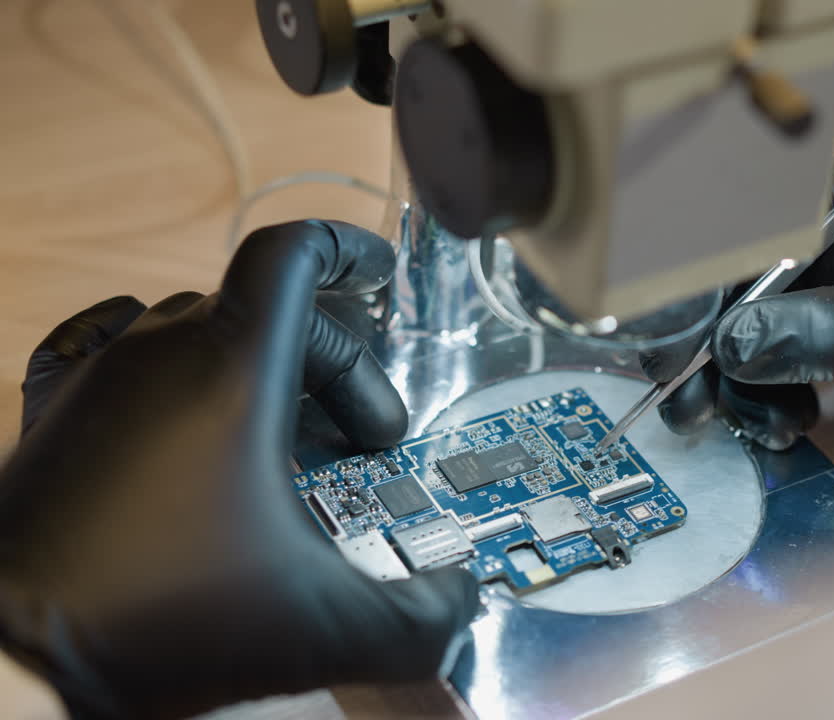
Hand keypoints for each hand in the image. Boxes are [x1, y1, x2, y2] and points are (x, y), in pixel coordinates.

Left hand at [0, 221, 477, 718]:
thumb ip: (418, 615)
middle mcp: (155, 352)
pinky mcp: (50, 420)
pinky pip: (108, 349)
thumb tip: (458, 601)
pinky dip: (160, 365)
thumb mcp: (322, 629)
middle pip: (264, 308)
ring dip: (255, 365)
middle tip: (364, 435)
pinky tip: (170, 408)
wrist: (12, 658)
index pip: (292, 256)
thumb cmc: (153, 618)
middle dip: (334, 363)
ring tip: (284, 431)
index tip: (381, 273)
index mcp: (228, 367)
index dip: (348, 253)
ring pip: (193, 329)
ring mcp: (94, 380)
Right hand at [648, 142, 833, 470]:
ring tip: (761, 428)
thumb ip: (818, 331)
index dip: (701, 288)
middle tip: (682, 403)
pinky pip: (790, 367)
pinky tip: (780, 428)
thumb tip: (728, 343)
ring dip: (744, 383)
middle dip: (714, 345)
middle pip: (747, 284)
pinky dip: (773, 399)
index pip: (756, 231)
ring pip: (762, 332)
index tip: (661, 340)